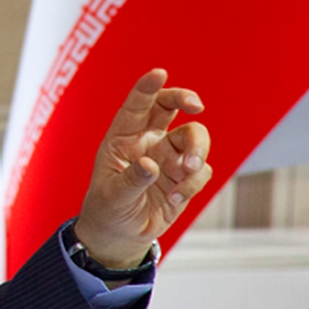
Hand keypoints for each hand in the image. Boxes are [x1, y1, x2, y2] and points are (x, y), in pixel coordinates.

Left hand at [75, 69, 212, 269]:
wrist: (120, 235)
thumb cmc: (107, 209)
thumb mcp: (112, 196)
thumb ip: (132, 180)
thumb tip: (151, 165)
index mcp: (123, 138)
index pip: (136, 106)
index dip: (147, 87)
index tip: (159, 73)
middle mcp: (148, 141)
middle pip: (171, 105)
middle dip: (185, 98)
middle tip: (196, 106)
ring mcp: (169, 157)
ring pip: (194, 135)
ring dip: (197, 149)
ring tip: (186, 170)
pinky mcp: (185, 176)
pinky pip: (201, 169)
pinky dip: (193, 182)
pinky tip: (176, 198)